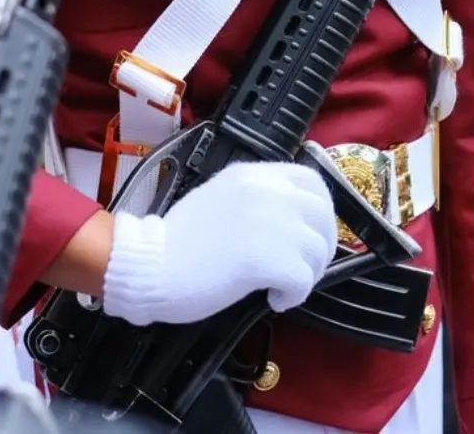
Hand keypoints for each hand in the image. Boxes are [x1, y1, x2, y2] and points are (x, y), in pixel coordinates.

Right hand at [102, 160, 336, 326]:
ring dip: (306, 274)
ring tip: (280, 286)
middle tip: (303, 268)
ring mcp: (267, 222)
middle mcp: (265, 190)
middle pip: (323, 214)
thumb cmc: (180, 240)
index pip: (312, 181)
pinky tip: (273, 299)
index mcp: (253, 174)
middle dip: (321, 246)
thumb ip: (257, 198)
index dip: (321, 210)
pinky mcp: (264, 257)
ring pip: (317, 250)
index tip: (312, 234)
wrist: (150, 266)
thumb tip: (293, 220)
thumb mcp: (222, 197)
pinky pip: (304, 279)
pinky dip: (294, 295)